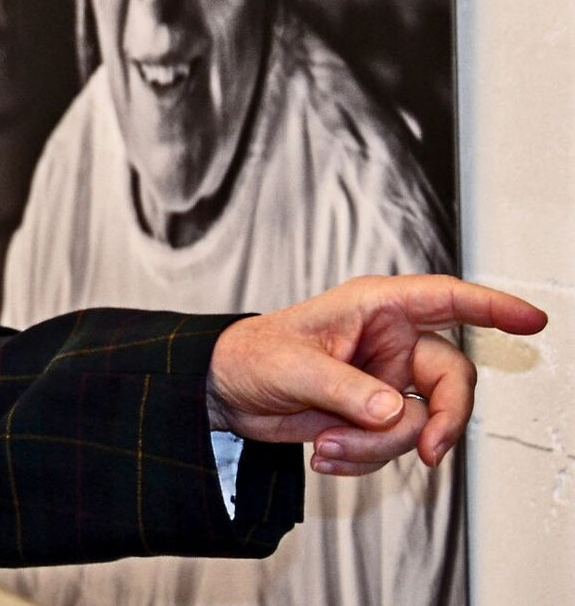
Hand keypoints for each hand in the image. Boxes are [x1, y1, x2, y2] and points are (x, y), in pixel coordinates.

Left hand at [207, 275, 546, 475]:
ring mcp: (386, 382)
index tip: (530, 321)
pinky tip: (326, 451)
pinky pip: (396, 446)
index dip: (491, 307)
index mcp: (375, 308)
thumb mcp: (294, 368)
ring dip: (379, 446)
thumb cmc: (252, 355)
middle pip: (451, 379)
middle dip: (440, 420)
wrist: (226, 393)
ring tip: (329, 444)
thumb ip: (346, 390)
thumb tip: (394, 412)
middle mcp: (389, 342)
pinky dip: (364, 458)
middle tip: (427, 451)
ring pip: (422, 422)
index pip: (445, 299)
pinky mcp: (375, 416)